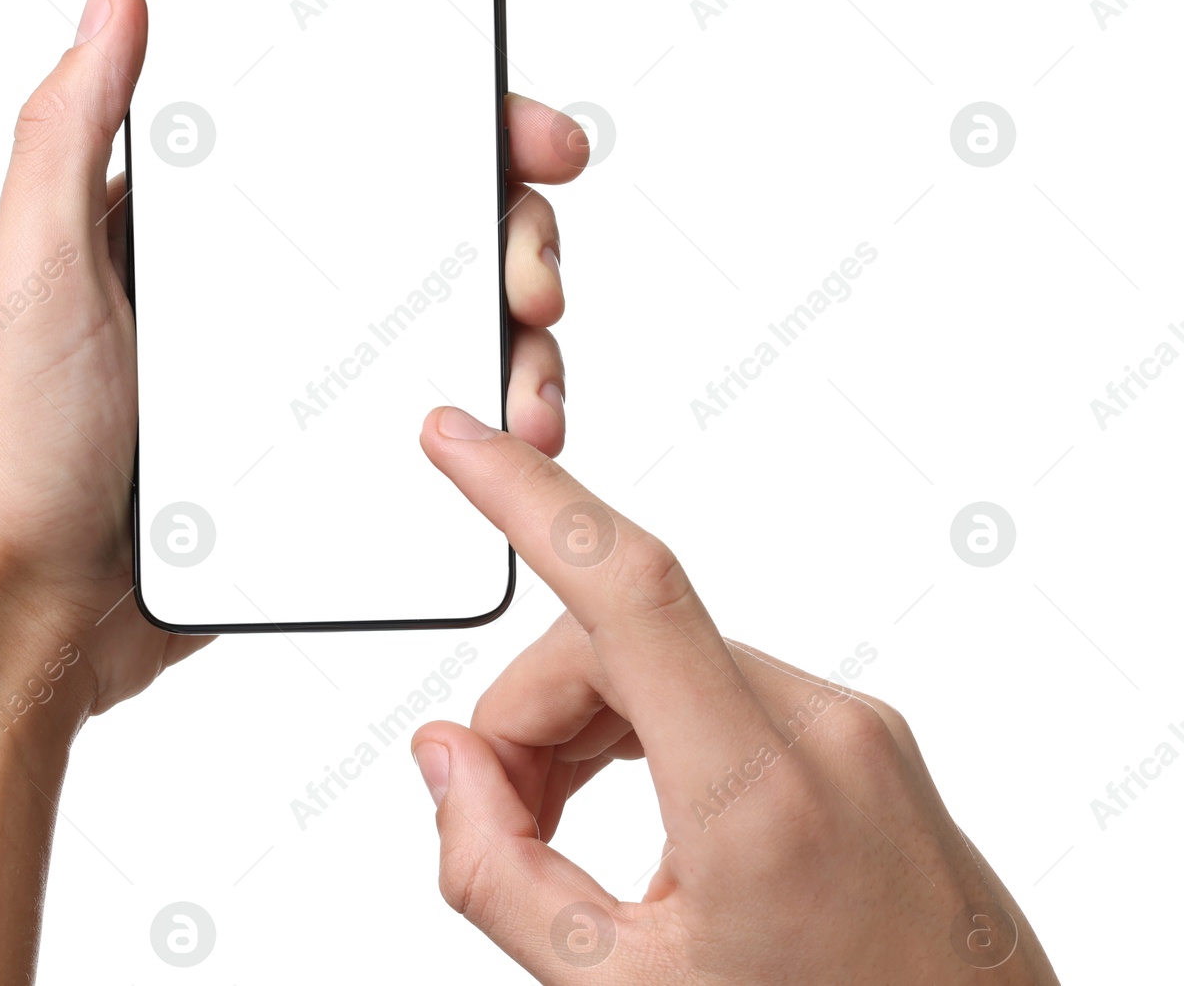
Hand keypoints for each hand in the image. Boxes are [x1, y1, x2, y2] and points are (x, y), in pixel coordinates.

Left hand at [0, 0, 589, 710]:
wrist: (39, 609)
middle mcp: (269, 276)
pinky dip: (487, 413)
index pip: (350, 129)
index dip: (455, 116)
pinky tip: (510, 434)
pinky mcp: (325, 443)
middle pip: (430, 219)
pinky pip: (432, 409)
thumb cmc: (19, 443)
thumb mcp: (32, 271)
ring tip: (533, 384)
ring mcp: (305, 363)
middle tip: (532, 278)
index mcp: (207, 216)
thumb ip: (65, 132)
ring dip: (519, 334)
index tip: (525, 132)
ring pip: (449, 317)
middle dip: (513, 232)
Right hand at [410, 411, 1060, 984]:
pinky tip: (640, 821)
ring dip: (587, 723)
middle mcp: (823, 732)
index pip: (629, 585)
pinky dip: (652, 730)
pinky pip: (721, 688)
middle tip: (500, 819)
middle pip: (618, 638)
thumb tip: (449, 763)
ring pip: (665, 657)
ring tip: (562, 832)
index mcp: (763, 795)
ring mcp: (856, 730)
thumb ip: (502, 875)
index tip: (457, 440)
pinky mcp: (866, 740)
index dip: (526, 495)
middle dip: (530, 713)